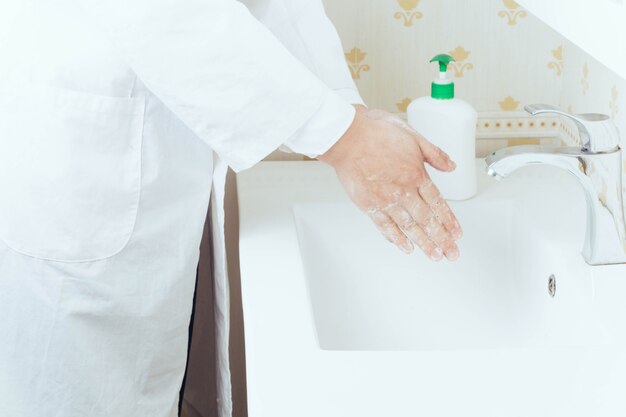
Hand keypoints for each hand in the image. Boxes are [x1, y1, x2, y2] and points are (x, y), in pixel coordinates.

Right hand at [318, 106, 462, 260]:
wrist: (347, 138)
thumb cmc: (375, 133)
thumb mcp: (413, 135)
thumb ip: (434, 153)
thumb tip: (450, 165)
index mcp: (416, 174)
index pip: (438, 202)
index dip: (449, 220)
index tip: (456, 233)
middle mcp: (402, 191)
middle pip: (427, 220)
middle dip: (441, 239)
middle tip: (451, 253)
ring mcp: (385, 200)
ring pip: (408, 227)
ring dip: (423, 243)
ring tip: (434, 255)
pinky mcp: (368, 205)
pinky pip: (385, 226)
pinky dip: (396, 238)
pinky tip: (404, 246)